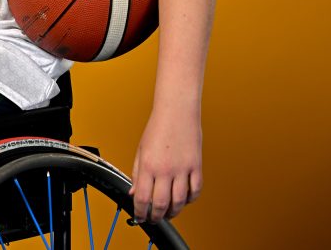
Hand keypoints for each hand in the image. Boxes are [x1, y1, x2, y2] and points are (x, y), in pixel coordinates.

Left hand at [129, 105, 201, 222]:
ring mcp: (182, 169)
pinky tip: (184, 199)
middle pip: (161, 204)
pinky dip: (190, 200)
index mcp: (148, 165)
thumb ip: (137, 173)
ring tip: (168, 212)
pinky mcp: (196, 166)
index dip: (140, 212)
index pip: (142, 198)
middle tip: (154, 218)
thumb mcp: (141, 150)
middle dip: (156, 216)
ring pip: (180, 201)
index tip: (139, 216)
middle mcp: (165, 169)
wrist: (176, 111)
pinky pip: (195, 190)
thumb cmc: (158, 127)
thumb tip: (134, 192)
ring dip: (174, 211)